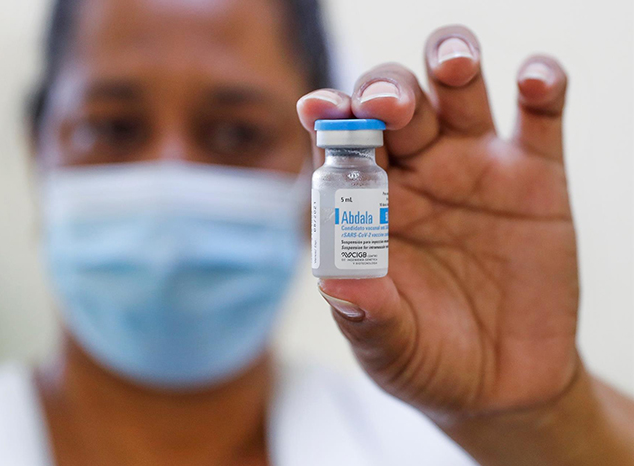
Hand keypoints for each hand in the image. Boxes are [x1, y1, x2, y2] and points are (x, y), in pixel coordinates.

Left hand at [297, 25, 578, 417]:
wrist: (502, 386)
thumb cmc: (429, 361)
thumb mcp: (391, 350)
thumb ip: (367, 317)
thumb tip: (335, 284)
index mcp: (366, 207)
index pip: (338, 148)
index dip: (327, 121)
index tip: (316, 109)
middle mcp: (415, 175)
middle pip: (394, 104)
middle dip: (386, 90)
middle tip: (386, 105)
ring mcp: (475, 169)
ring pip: (458, 91)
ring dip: (451, 62)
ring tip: (453, 65)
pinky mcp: (536, 177)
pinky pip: (540, 115)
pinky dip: (542, 85)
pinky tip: (534, 80)